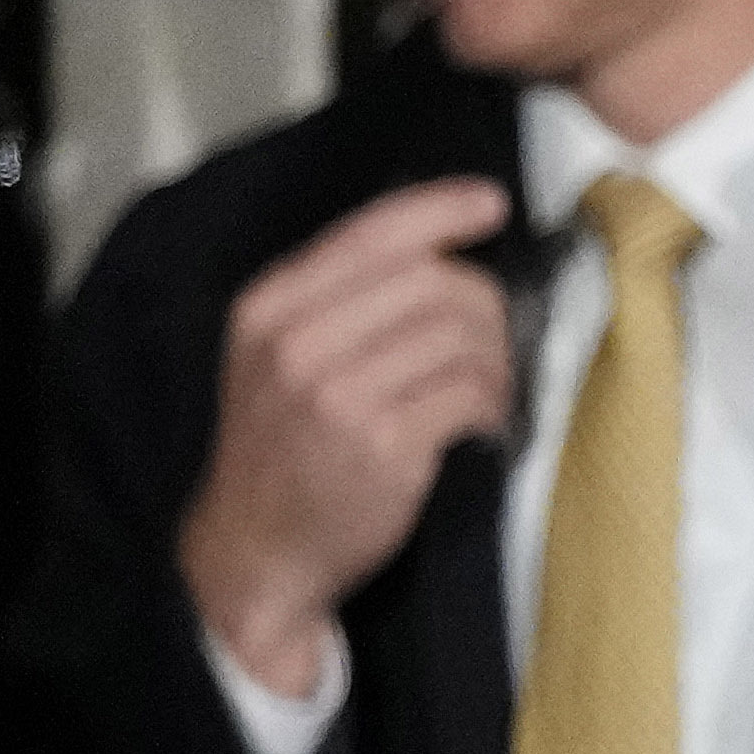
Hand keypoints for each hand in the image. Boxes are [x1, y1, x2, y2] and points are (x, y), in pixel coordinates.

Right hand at [175, 179, 517, 701]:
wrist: (257, 550)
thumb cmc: (283, 449)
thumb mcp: (276, 358)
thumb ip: (336, 301)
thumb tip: (437, 250)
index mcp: (268, 308)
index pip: (369, 234)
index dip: (440, 210)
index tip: (491, 203)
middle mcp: (296, 344)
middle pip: (432, 282)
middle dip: (485, 305)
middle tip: (496, 342)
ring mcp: (337, 396)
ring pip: (461, 336)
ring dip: (497, 361)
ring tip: (486, 390)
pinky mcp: (382, 447)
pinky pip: (471, 395)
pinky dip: (494, 406)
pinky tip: (483, 424)